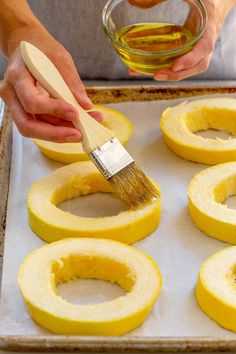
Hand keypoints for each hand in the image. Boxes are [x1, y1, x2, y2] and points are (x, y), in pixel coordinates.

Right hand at [0, 26, 102, 141]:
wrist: (26, 45)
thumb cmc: (41, 49)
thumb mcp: (60, 57)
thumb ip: (72, 82)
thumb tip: (86, 105)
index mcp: (17, 76)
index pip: (32, 102)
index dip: (54, 111)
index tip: (75, 113)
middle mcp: (12, 94)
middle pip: (27, 125)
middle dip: (54, 134)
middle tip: (78, 135)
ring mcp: (16, 105)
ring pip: (35, 129)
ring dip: (61, 133)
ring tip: (84, 130)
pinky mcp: (26, 111)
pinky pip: (41, 124)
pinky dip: (59, 127)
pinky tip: (77, 125)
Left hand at [129, 0, 235, 80]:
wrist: (214, 3)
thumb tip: (131, 1)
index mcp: (209, 26)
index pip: (204, 47)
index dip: (191, 59)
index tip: (175, 66)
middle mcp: (206, 41)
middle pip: (197, 65)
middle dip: (178, 74)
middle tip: (158, 75)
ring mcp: (200, 49)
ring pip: (190, 68)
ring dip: (172, 75)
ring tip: (151, 75)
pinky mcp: (191, 51)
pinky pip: (182, 63)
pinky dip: (167, 69)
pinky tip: (149, 69)